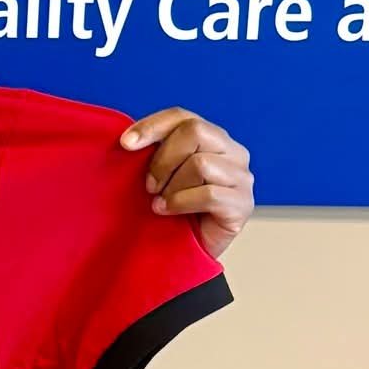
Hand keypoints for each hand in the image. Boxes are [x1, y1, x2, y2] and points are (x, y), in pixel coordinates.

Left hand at [119, 108, 253, 260]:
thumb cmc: (173, 210)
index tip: (125, 144)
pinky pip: (208, 193)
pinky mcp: (243, 204)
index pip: (182, 116)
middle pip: (194, 132)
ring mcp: (241, 178)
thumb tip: (127, 140)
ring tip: (161, 203)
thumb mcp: (161, 175)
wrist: (188, 252)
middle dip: (163, 159)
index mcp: (211, 137)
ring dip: (172, 186)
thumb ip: (155, 153)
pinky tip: (168, 211)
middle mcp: (232, 152)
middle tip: (149, 186)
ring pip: (201, 163)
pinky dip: (180, 203)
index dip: (152, 126)